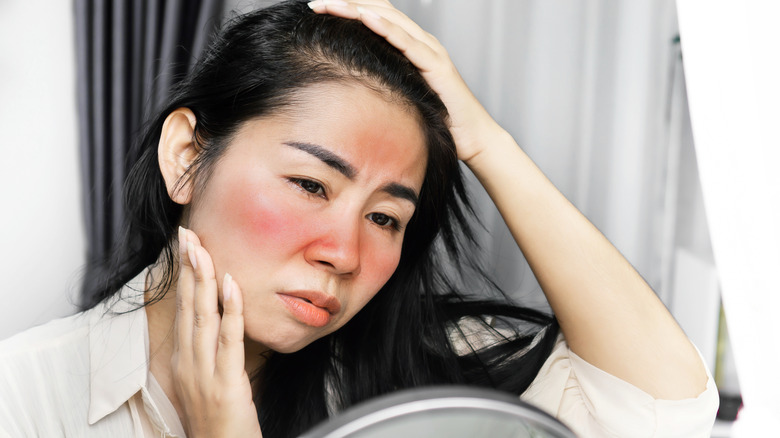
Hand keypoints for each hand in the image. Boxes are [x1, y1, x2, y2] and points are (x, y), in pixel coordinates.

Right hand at [173, 226, 262, 437]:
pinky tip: (232, 284)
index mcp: (183, 361)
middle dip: (187, 267)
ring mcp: (204, 372)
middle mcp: (188, 363)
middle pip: (187, 306)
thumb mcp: (205, 382)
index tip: (185, 247)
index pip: (182, 309)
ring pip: (203, 317)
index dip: (183, 276)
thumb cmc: (216, 422)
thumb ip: (208, 352)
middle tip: (188, 234)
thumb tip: (220, 320)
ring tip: (203, 249)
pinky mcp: (226, 382)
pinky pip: (229, 339)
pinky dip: (231, 309)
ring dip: (203, 279)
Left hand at [308, 0, 504, 163]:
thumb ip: (384, 86)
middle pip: (379, 12)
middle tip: (316, 3)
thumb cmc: (441, 123)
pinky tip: (366, 17)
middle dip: (347, 4)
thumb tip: (351, 91)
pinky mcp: (437, 66)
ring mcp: (431, 52)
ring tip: (332, 4)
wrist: (474, 140)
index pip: (377, 18)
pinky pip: (408, 42)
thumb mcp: (403, 99)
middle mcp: (422, 43)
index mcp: (412, 48)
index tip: (319, 9)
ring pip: (390, 20)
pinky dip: (386, 28)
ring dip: (359, 10)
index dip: (351, 9)